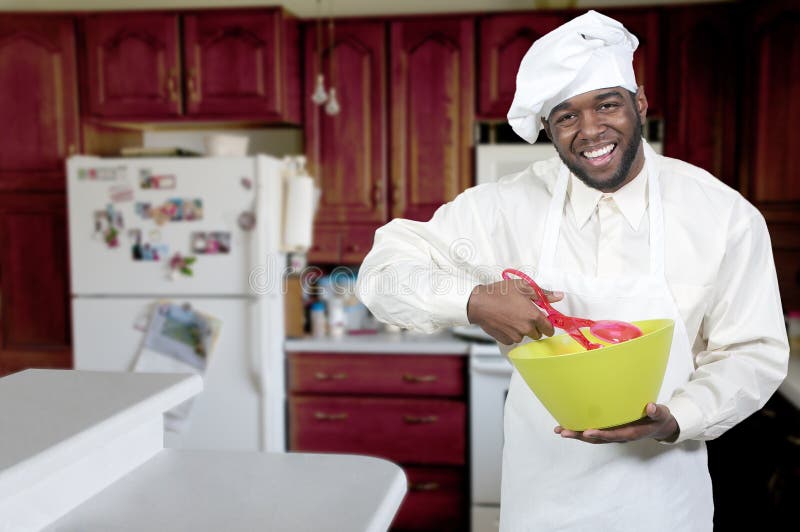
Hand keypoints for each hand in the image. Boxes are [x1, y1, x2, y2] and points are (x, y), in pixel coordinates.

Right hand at [467, 279, 563, 344]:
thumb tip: (559, 296)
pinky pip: (513, 339)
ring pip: (525, 336)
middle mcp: (526, 328)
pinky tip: (505, 322)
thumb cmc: (500, 293)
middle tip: (524, 315)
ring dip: (522, 330)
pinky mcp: (506, 340)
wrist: (479, 303)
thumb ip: (543, 293)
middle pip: (538, 334)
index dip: (547, 324)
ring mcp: (515, 336)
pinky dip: (511, 333)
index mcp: (533, 316)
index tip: (543, 320)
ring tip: (512, 317)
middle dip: (534, 326)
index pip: (549, 329)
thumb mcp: (523, 287)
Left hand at [554, 403, 678, 443]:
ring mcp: (614, 434)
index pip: (614, 435)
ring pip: (593, 437)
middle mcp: (620, 436)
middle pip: (598, 438)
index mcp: (631, 432)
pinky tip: (568, 425)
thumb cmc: (659, 419)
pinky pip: (595, 432)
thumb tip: (650, 407)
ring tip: (560, 430)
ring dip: (577, 434)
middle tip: (563, 432)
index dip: (600, 434)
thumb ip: (656, 412)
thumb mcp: (661, 415)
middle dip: (580, 436)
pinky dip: (581, 430)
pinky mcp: (611, 430)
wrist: (659, 426)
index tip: (587, 432)